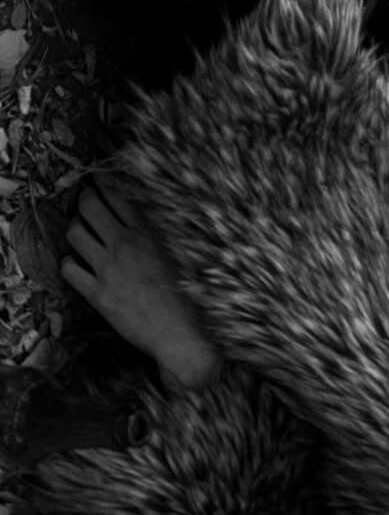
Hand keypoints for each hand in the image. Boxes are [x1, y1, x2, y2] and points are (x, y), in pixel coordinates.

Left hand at [62, 180, 222, 391]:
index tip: (100, 181)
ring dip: (75, 228)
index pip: (116, 196)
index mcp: (148, 232)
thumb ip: (163, 231)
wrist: (183, 333)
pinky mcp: (98, 294)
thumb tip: (150, 212)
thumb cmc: (192, 293)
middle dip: (84, 199)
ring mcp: (108, 269)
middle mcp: (125, 245)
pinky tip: (78, 263)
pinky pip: (69, 269)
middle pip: (89, 208)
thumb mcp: (183, 252)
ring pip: (74, 234)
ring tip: (81, 229)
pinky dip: (69, 262)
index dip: (103, 183)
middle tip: (86, 199)